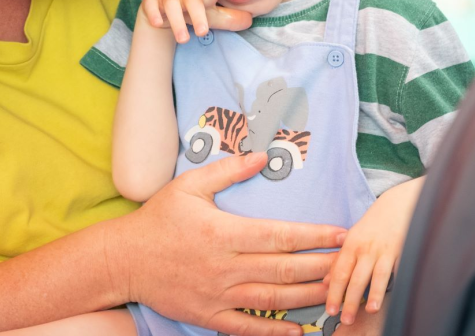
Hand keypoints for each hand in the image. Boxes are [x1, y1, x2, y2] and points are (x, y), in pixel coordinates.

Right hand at [108, 152, 347, 335]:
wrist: (123, 259)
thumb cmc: (157, 219)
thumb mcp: (188, 185)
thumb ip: (228, 171)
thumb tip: (262, 156)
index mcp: (223, 232)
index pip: (279, 236)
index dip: (314, 236)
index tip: (340, 233)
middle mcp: (225, 266)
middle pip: (284, 270)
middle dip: (322, 267)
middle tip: (351, 262)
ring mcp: (217, 295)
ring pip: (273, 301)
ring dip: (309, 298)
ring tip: (336, 292)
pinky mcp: (208, 316)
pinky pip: (247, 328)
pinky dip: (274, 333)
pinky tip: (299, 331)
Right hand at [140, 0, 252, 42]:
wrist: (161, 13)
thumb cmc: (190, 11)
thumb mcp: (210, 16)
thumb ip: (228, 19)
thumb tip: (250, 20)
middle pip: (192, 1)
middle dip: (197, 15)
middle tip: (203, 32)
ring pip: (171, 5)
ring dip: (177, 22)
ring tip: (184, 39)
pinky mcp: (150, 3)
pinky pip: (150, 6)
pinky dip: (154, 14)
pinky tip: (158, 23)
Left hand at [324, 178, 423, 325]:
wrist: (398, 204)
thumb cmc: (373, 225)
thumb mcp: (352, 238)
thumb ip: (340, 260)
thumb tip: (325, 281)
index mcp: (351, 245)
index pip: (339, 272)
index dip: (333, 292)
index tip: (330, 310)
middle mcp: (366, 248)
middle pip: (355, 278)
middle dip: (349, 300)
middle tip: (345, 319)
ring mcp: (385, 251)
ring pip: (377, 276)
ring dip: (373, 294)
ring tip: (369, 310)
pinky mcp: (403, 252)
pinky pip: (397, 270)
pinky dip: (396, 283)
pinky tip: (396, 296)